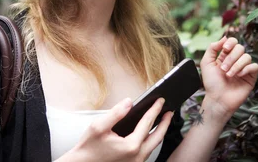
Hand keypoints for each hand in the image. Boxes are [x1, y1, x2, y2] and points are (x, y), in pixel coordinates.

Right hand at [57, 97, 172, 161]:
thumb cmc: (88, 148)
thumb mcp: (98, 127)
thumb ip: (116, 113)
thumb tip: (129, 102)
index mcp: (131, 146)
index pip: (148, 123)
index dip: (155, 109)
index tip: (161, 101)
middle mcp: (137, 156)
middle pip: (158, 137)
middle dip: (165, 123)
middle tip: (170, 111)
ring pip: (153, 145)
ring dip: (159, 132)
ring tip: (162, 121)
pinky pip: (147, 151)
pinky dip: (151, 140)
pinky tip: (149, 133)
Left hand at [200, 36, 257, 117]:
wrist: (217, 99)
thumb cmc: (211, 83)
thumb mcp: (206, 63)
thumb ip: (212, 48)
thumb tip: (225, 37)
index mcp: (225, 56)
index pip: (233, 42)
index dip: (230, 43)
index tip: (225, 49)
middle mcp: (236, 61)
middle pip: (240, 48)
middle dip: (231, 57)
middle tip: (223, 69)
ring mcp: (244, 68)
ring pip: (247, 57)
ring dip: (237, 65)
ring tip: (229, 75)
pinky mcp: (251, 77)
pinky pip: (254, 66)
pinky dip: (246, 69)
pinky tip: (239, 75)